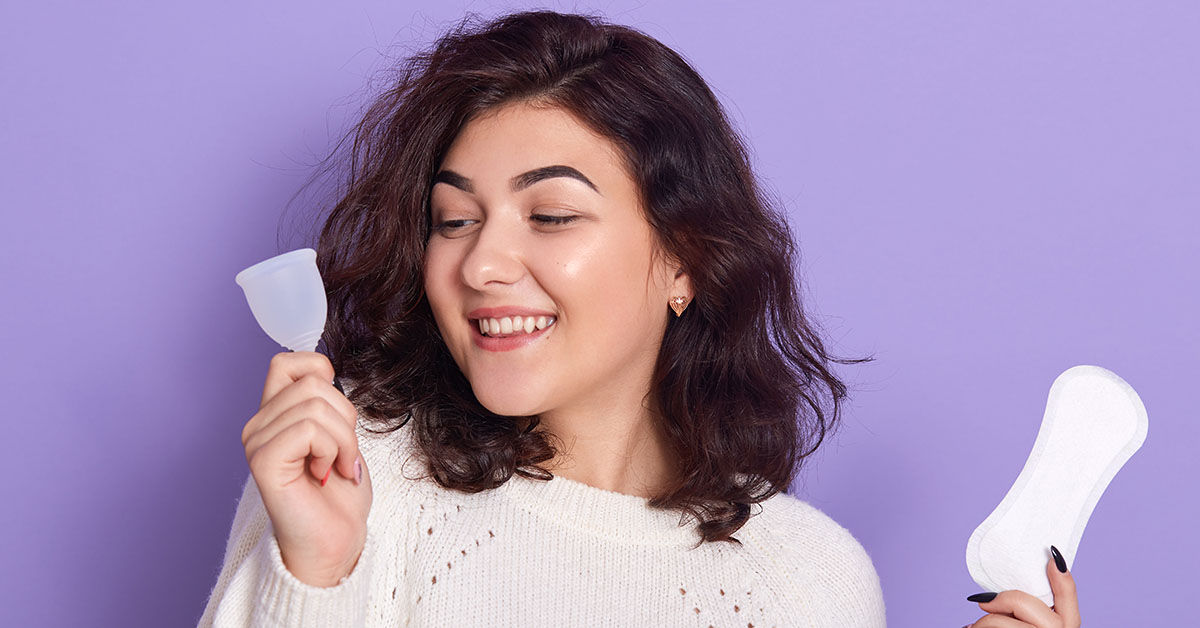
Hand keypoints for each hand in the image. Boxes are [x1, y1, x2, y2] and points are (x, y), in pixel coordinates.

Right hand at [241, 351, 372, 586]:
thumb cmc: (339, 494)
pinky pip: (308, 429)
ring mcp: (256, 442)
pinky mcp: (262, 461)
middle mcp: (258, 425)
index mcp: (275, 414)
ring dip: (343, 439)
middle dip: (345, 418)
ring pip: (314, 405)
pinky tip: (325, 473)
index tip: (337, 417)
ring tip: (337, 466)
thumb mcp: (340, 434)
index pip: (289, 361)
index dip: (322, 375)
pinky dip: (332, 450)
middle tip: (343, 454)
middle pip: (312, 382)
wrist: (336, 541)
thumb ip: (325, 402)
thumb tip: (325, 372)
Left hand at [965, 547, 1079, 627]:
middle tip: (983, 603)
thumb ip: (1032, 610)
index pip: (1068, 596)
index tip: (1051, 555)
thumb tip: (1008, 588)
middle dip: (998, 601)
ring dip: (981, 623)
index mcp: (1068, 627)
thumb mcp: (1034, 624)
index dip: (1062, 576)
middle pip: (1022, 602)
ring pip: (997, 620)